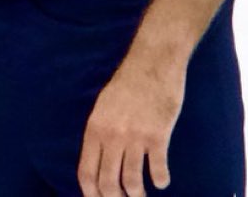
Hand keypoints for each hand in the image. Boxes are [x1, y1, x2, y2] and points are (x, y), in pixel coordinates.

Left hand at [77, 59, 183, 196]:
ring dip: (138, 196)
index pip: (86, 172)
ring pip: (132, 183)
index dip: (91, 194)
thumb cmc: (128, 84)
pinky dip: (160, 180)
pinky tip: (161, 179)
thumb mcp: (103, 106)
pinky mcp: (157, 136)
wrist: (152, 63)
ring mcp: (134, 137)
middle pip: (107, 183)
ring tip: (142, 195)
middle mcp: (111, 135)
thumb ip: (100, 133)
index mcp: (95, 128)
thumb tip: (99, 160)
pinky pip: (157, 170)